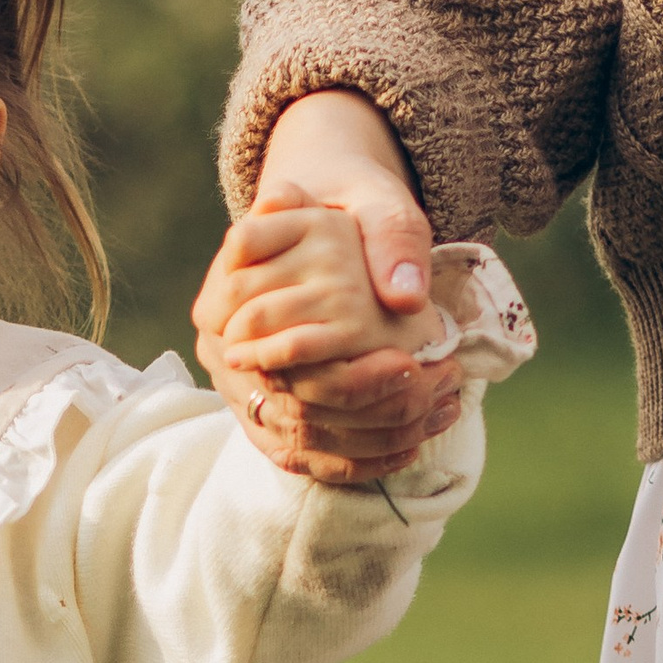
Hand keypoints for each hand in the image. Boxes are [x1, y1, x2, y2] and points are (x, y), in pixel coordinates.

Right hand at [194, 92, 458, 485]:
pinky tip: (410, 447)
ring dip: (373, 438)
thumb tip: (406, 294)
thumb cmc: (344, 206)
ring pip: (299, 437)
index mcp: (231, 291)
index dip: (349, 376)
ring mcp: (236, 384)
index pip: (284, 358)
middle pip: (294, 407)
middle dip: (371, 411)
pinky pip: (300, 454)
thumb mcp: (371, 203)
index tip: (410, 365)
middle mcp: (224, 346)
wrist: (317, 224)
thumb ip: (388, 235)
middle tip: (438, 398)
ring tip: (439, 417)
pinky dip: (355, 459)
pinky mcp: (257, 410)